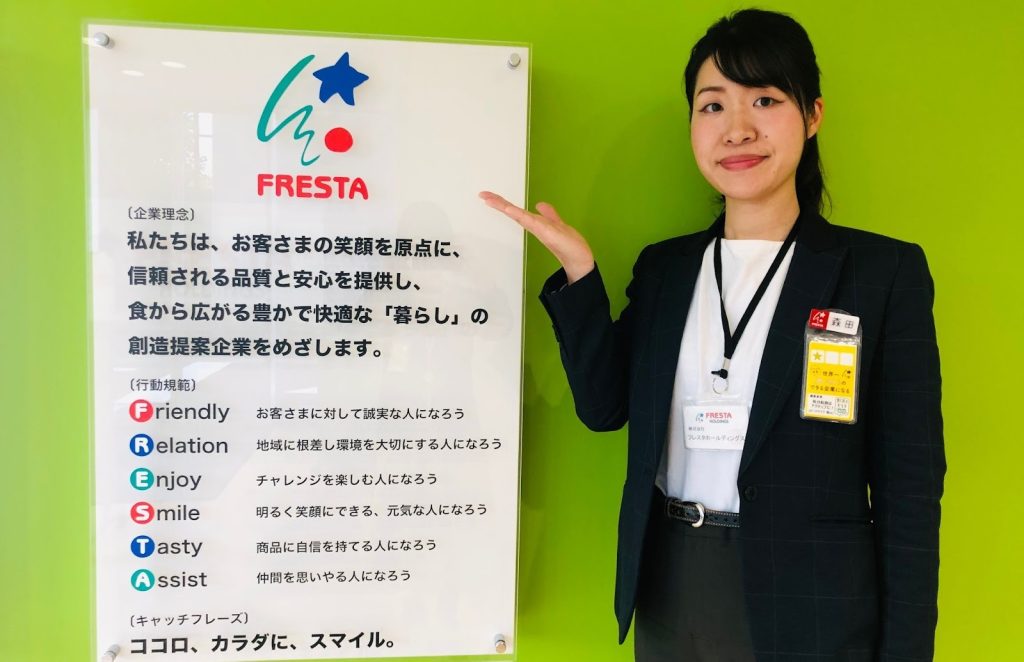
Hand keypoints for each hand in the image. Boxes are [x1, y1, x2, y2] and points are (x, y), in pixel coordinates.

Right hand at [479, 191, 594, 283]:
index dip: (502, 203)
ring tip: (489, 199)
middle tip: (482, 195)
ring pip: (518, 215)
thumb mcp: (557, 224)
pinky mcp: (545, 232)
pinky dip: (519, 215)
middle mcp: (534, 225)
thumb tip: (539, 205)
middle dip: (498, 203)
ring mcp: (538, 228)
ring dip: (504, 207)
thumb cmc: (569, 244)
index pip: (516, 210)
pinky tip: (510, 210)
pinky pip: (530, 221)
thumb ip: (549, 214)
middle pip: (513, 212)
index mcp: (535, 222)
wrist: (579, 259)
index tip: (488, 196)